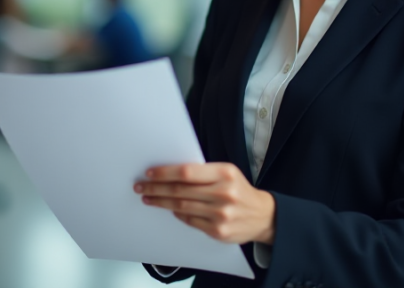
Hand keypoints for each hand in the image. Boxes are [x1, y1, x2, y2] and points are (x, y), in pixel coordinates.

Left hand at [135, 163, 274, 244]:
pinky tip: (169, 209)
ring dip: (161, 202)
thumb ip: (203, 173)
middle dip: (157, 188)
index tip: (150, 173)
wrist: (262, 215)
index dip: (165, 172)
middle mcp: (223, 193)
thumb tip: (170, 173)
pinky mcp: (218, 231)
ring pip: (181, 207)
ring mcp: (220, 214)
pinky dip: (177, 214)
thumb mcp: (227, 173)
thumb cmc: (239, 190)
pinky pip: (190, 221)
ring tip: (148, 198)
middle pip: (180, 190)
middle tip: (141, 186)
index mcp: (225, 173)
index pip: (187, 172)